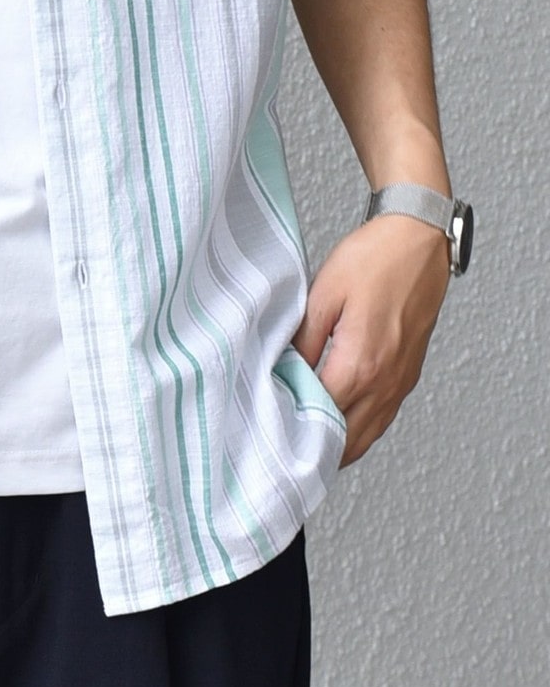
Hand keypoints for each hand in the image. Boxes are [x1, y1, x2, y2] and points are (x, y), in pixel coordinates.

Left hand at [291, 214, 450, 467]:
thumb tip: (283, 372)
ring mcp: (400, 384)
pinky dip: (358, 428)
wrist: (419, 242)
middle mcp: (385, 384)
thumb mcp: (323, 293)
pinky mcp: (407, 378)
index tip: (266, 419)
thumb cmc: (374, 260)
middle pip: (345, 440)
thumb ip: (302, 340)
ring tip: (304, 435)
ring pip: (366, 437)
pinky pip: (381, 420)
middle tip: (280, 437)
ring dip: (337, 443)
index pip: (319, 417)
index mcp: (360, 364)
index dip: (290, 422)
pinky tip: (336, 416)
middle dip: (313, 444)